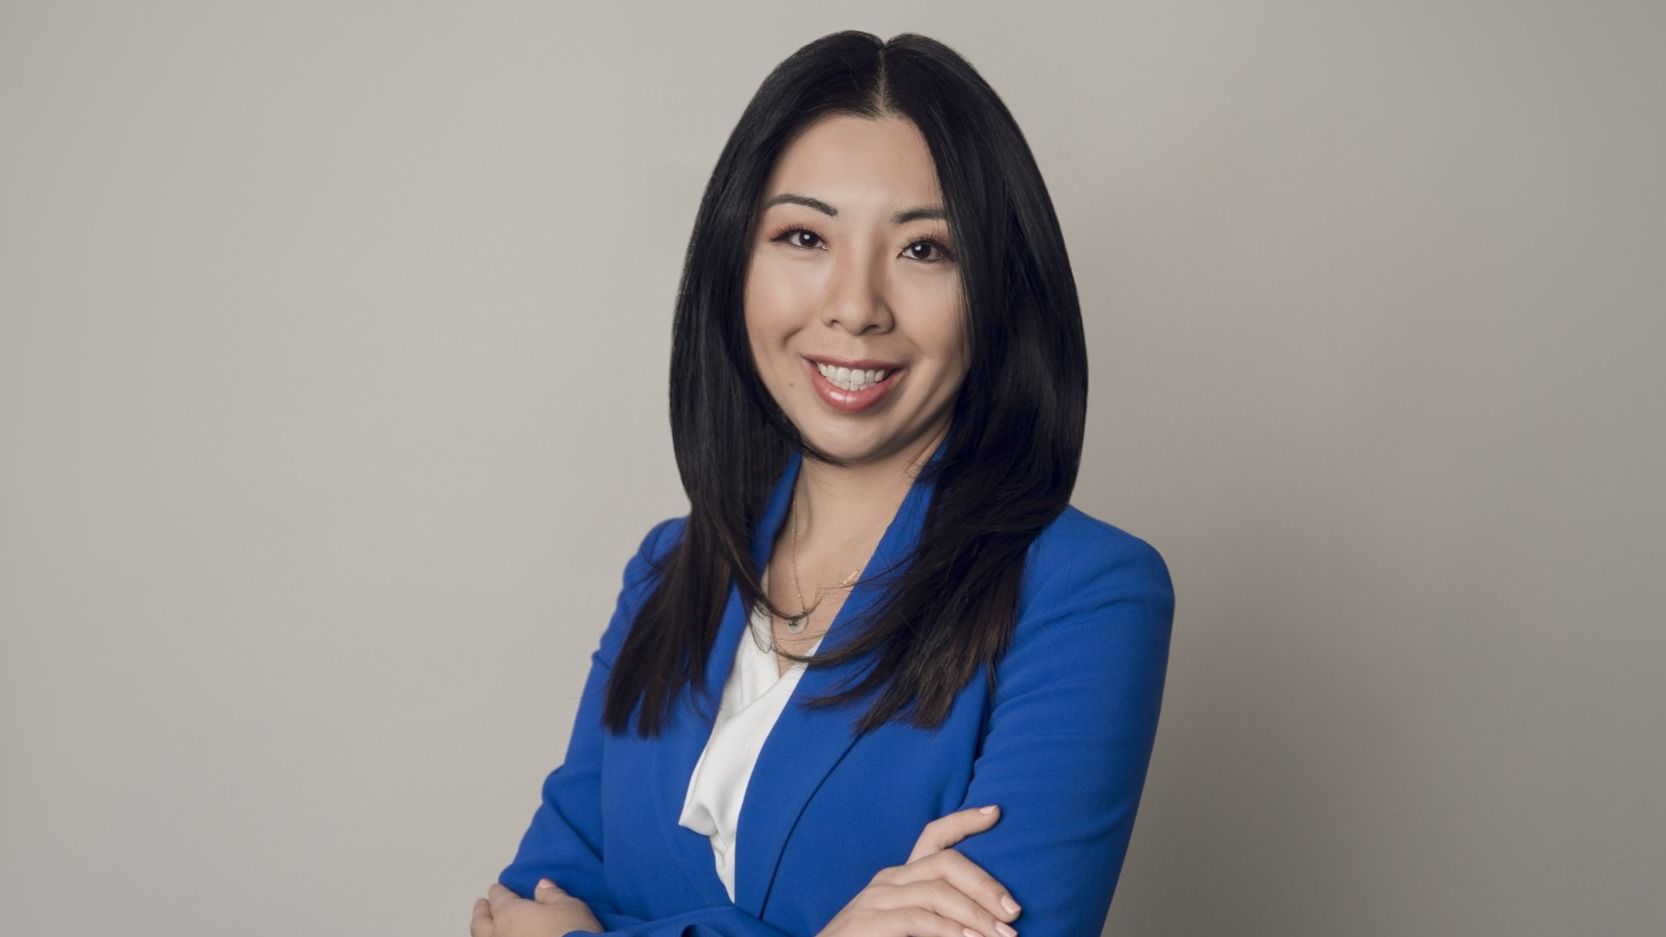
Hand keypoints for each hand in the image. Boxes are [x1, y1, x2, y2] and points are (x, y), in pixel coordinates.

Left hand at [470, 880, 602, 936]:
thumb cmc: (573, 935)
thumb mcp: (570, 908)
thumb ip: (552, 895)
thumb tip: (542, 885)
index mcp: (511, 914)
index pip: (500, 898)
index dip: (498, 892)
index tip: (497, 889)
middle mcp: (499, 936)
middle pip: (481, 922)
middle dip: (481, 912)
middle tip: (481, 905)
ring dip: (481, 932)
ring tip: (484, 929)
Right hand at [816, 805, 1021, 936]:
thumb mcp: (907, 923)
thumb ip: (937, 912)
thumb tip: (987, 917)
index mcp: (900, 877)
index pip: (933, 836)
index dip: (964, 821)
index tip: (995, 812)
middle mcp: (889, 880)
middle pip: (946, 862)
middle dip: (985, 884)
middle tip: (1013, 910)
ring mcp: (878, 900)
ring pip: (938, 891)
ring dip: (976, 914)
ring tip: (1003, 933)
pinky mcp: (873, 922)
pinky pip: (920, 919)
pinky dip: (952, 931)